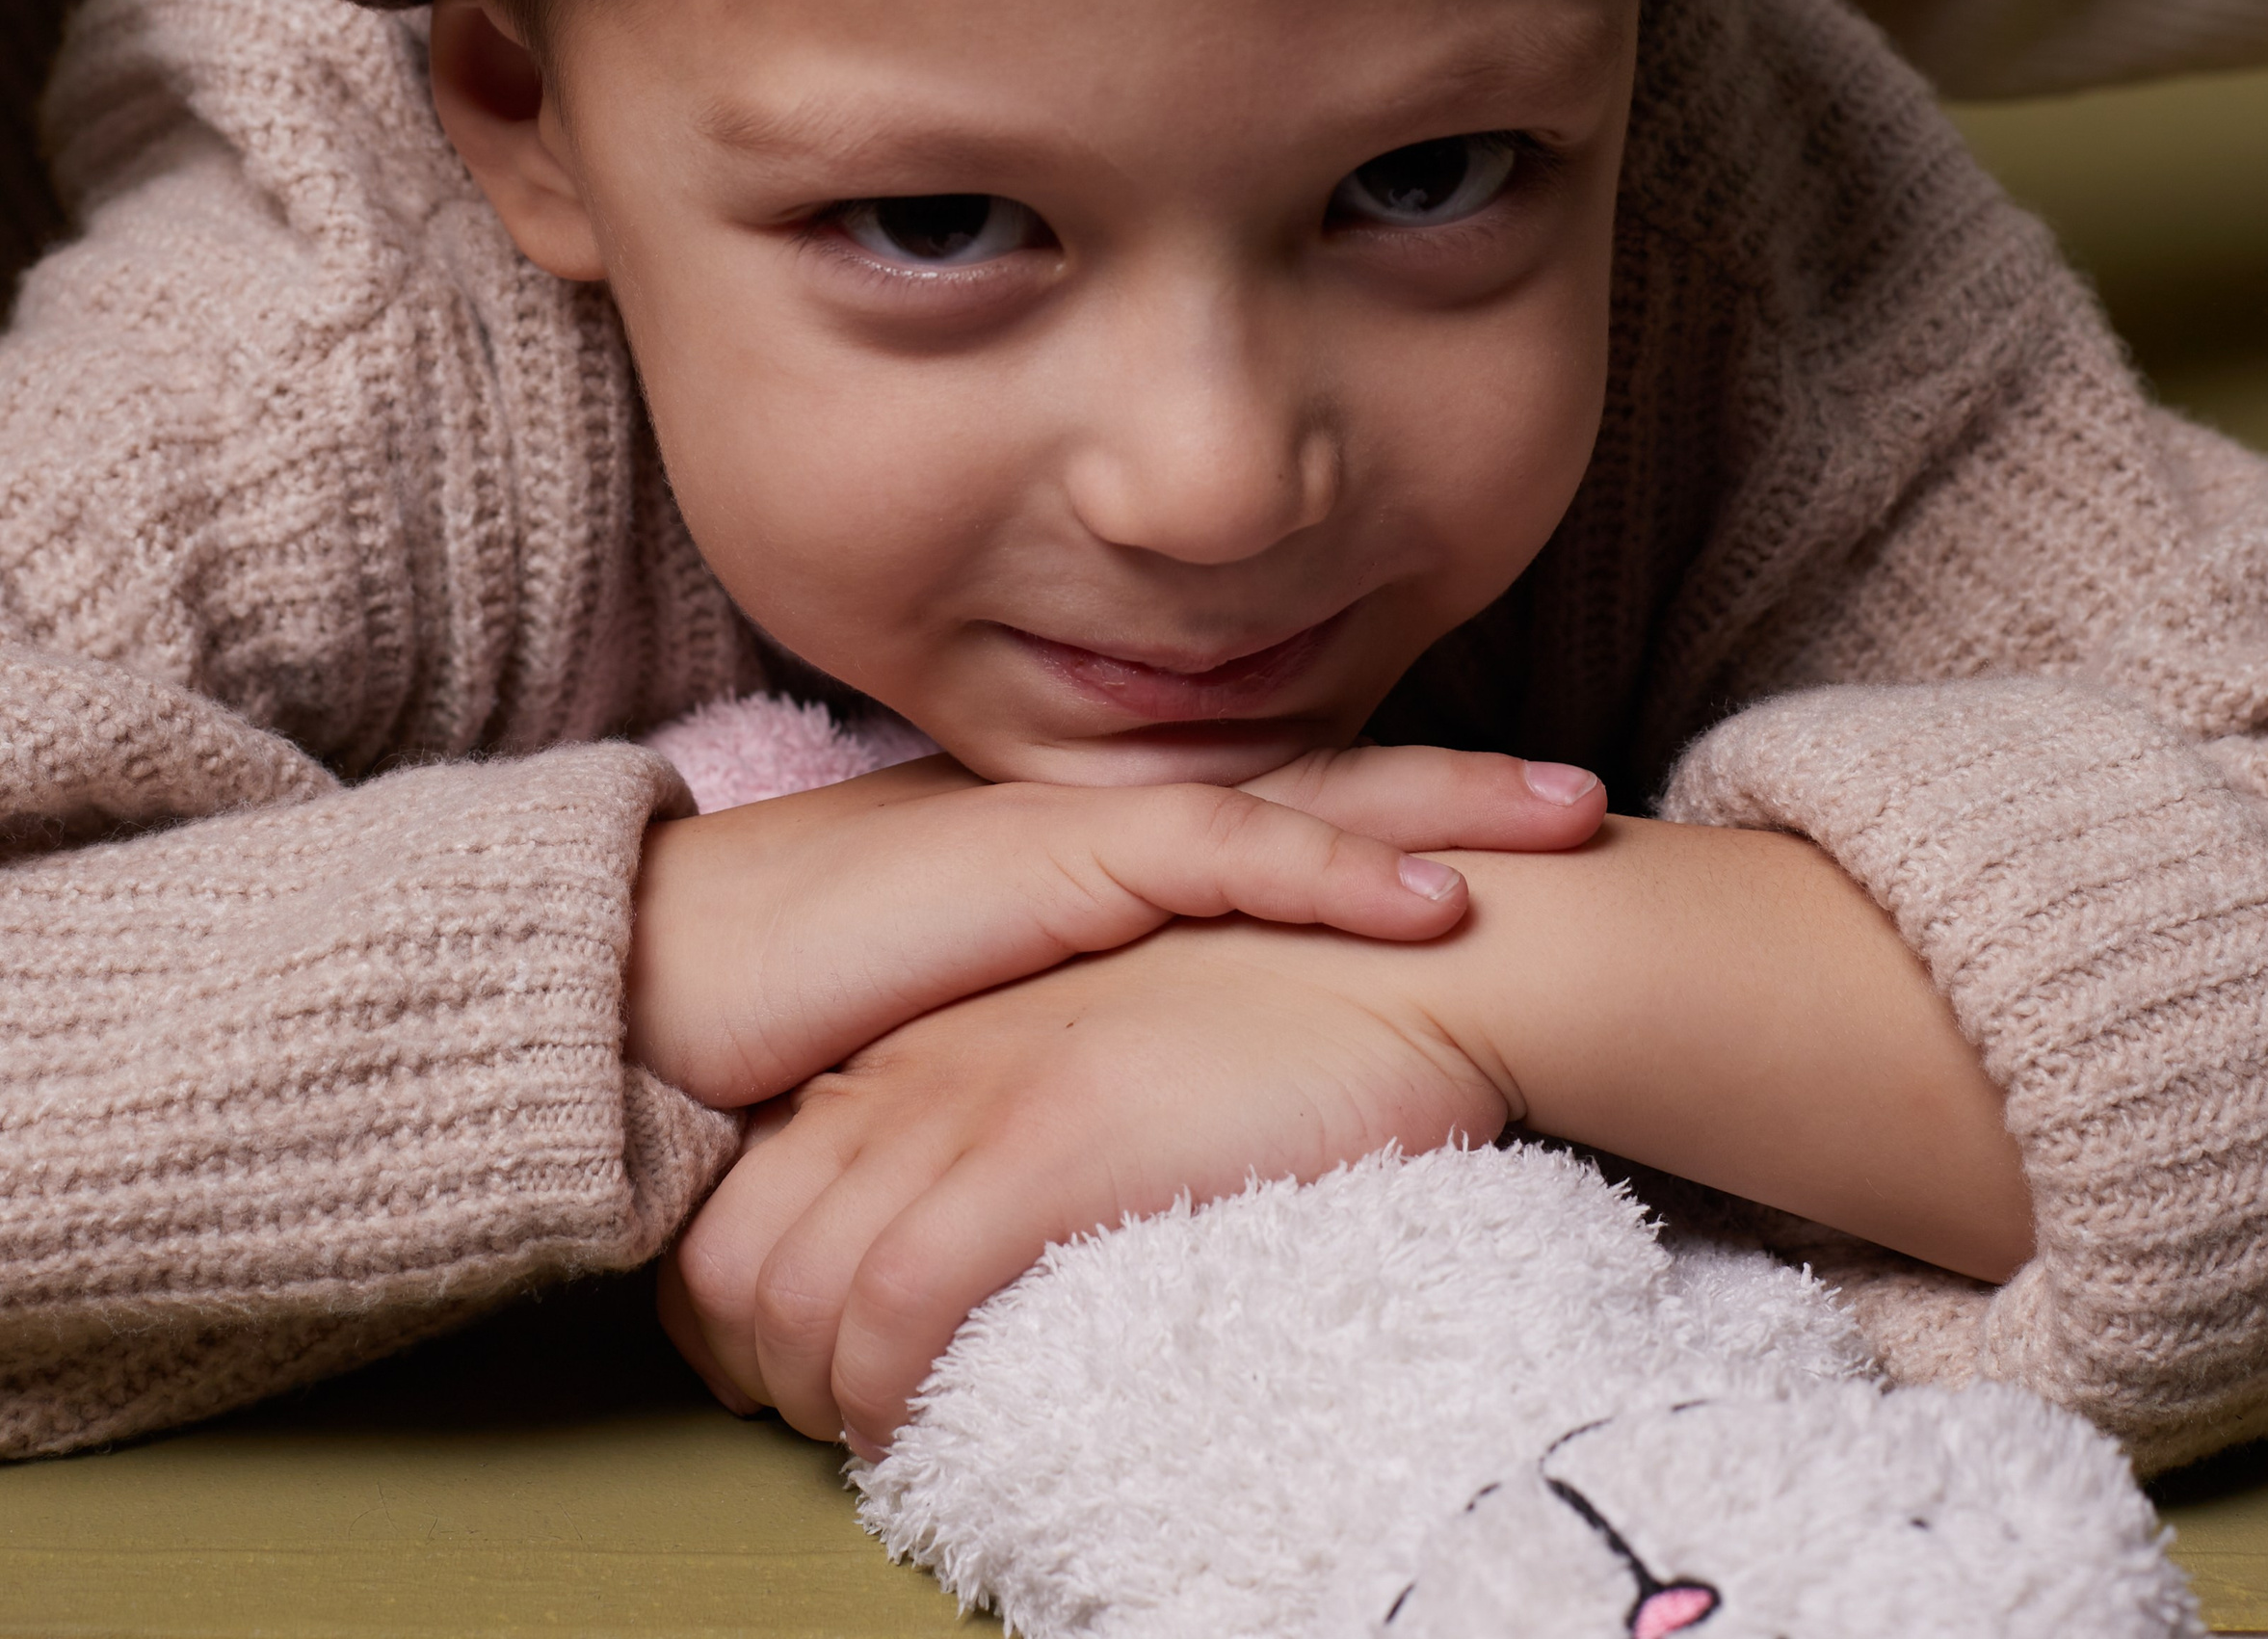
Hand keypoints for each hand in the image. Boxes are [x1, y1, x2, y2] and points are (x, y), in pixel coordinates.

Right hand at [626, 741, 1603, 1107]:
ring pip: (1304, 801)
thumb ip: (1075, 1019)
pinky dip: (1336, 871)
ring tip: (1569, 822)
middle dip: (1464, 791)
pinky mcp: (1050, 861)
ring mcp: (1085, 827)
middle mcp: (1108, 819)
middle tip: (1592, 802)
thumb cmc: (799, 1007)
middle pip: (1323, 791)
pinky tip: (1435, 893)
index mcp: (1095, 851)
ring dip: (1445, 810)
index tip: (1505, 837)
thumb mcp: (976, 1015)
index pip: (1275, 822)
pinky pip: (1223, 856)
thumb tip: (1154, 1083)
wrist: (659, 977)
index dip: (1393, 821)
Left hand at [657, 912, 1508, 1451]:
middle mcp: (918, 1058)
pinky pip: (893, 1305)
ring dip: (812, 1401)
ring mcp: (974, 1097)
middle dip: (751, 1377)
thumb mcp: (1105, 1042)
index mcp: (925, 1033)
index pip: (742, 1192)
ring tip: (879, 1442)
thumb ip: (1017, 1112)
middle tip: (829, 1433)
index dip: (741, 1313)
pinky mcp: (1044, 1146)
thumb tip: (968, 1240)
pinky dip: (883, 1394)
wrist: (1409, 950)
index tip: (804, 1379)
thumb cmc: (1282, 1011)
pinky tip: (919, 1427)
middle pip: (734, 1254)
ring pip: (790, 1292)